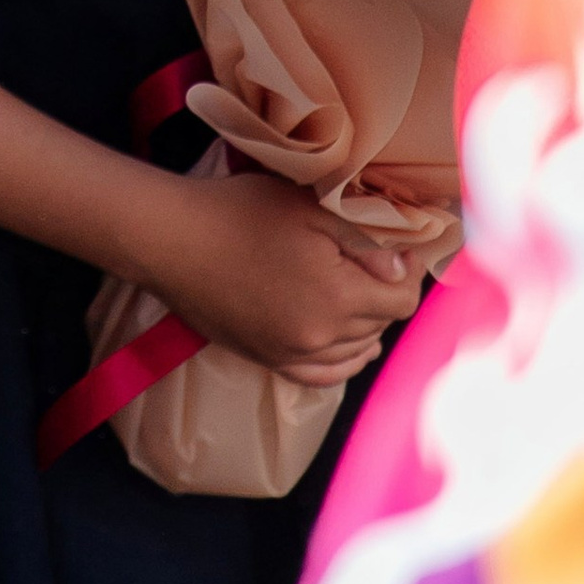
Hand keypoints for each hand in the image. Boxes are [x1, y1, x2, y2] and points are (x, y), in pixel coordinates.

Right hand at [140, 165, 423, 386]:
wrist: (174, 239)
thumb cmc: (239, 212)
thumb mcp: (308, 209)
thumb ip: (363, 242)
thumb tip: (401, 270)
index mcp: (337, 295)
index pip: (403, 301)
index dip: (409, 273)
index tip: (400, 250)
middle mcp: (320, 335)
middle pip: (381, 324)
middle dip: (385, 293)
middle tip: (376, 262)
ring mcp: (293, 353)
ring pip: (357, 350)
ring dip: (366, 324)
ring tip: (359, 293)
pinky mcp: (269, 360)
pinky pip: (325, 375)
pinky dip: (344, 360)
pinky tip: (351, 344)